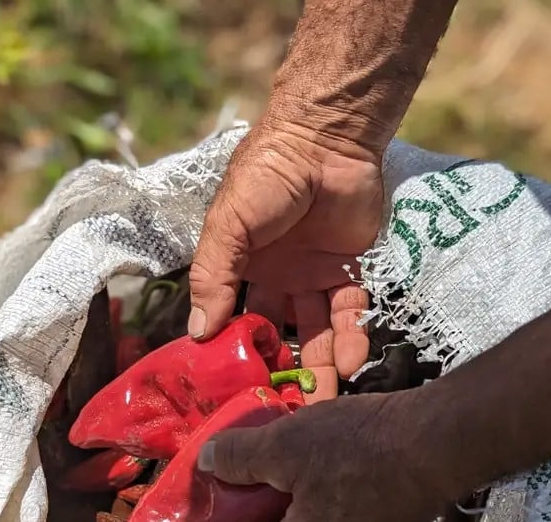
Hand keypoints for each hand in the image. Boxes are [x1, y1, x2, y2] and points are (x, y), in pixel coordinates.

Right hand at [188, 114, 382, 382]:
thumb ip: (214, 275)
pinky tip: (350, 361)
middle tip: (286, 412)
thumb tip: (198, 333)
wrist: (327, 139)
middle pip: (279, 336)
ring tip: (323, 401)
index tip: (237, 392)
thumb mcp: (229, 224)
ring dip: (320, 366)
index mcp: (242, 269)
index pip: (235, 320)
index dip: (237, 354)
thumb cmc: (268, 176)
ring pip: (317, 332)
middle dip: (282, 373)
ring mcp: (316, 277)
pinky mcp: (352, 271)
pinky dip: (351, 337)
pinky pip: (351, 313)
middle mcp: (278, 279)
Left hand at [198, 390, 457, 521]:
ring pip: (307, 515)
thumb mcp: (285, 444)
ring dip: (288, 500)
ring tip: (277, 471)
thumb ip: (240, 458)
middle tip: (241, 483)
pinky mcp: (375, 520)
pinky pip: (330, 511)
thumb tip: (207, 461)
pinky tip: (314, 467)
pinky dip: (314, 496)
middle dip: (258, 506)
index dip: (227, 515)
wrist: (436, 443)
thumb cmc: (359, 447)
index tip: (215, 501)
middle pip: (281, 520)